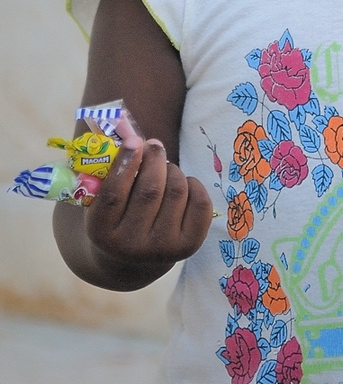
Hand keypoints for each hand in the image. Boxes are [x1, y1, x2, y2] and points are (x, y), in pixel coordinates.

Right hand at [85, 137, 212, 273]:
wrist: (131, 258)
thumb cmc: (116, 213)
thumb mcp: (102, 195)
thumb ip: (111, 164)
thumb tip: (126, 125)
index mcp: (101, 232)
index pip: (113, 194)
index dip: (125, 163)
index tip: (135, 140)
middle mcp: (130, 246)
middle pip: (150, 190)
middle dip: (155, 159)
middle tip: (154, 146)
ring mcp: (162, 249)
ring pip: (177, 191)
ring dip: (173, 170)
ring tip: (165, 168)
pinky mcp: (188, 246)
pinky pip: (200, 202)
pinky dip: (194, 184)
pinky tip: (183, 185)